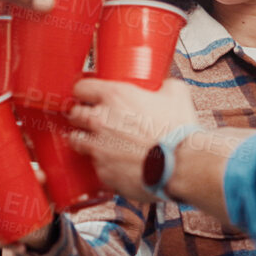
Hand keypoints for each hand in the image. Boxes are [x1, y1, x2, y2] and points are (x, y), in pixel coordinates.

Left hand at [66, 78, 198, 201]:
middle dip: (81, 115)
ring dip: (84, 139)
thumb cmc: (178, 132)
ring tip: (98, 142)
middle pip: (74, 113)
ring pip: (76, 139)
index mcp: (114, 96)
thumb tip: (163, 85)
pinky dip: (101, 162)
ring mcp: (97, 147)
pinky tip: (115, 161)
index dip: (84, 91)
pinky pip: (93, 164)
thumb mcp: (176, 94)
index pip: (81, 87)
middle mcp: (100, 120)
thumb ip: (163, 85)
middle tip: (94, 119)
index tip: (87, 95)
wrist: (181, 167)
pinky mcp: (102, 170)